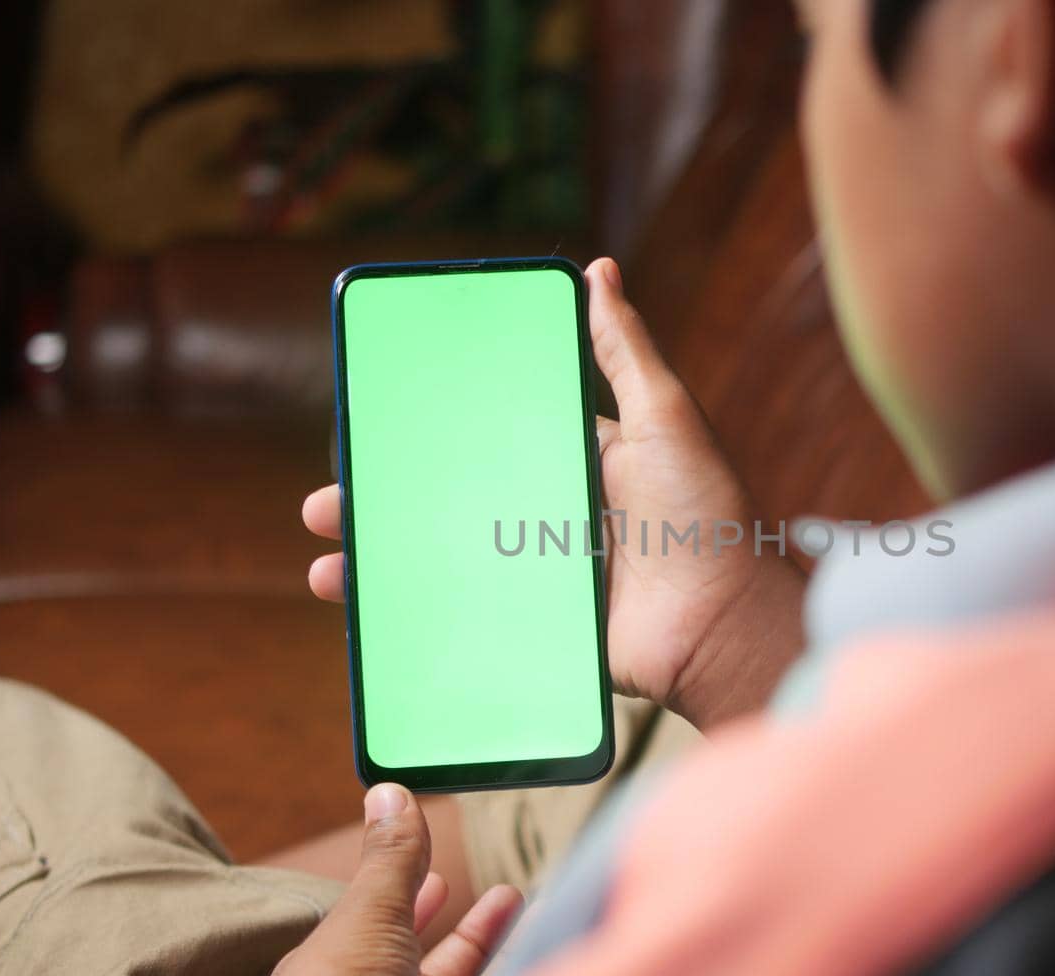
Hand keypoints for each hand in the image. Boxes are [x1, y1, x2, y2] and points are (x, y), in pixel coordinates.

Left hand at [241, 784, 522, 975]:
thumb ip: (388, 863)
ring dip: (507, 958)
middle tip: (511, 895)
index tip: (444, 878)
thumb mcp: (364, 923)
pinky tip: (552, 956)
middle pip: (433, 974)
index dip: (412, 903)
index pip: (379, 936)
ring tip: (546, 912)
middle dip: (474, 933)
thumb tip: (391, 792)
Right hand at [304, 257, 804, 729]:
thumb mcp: (668, 417)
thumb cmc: (705, 515)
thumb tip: (597, 269)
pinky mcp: (543, 626)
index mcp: (583, 458)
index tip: (380, 420)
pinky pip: (470, 615)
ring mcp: (546, 573)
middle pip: (456, 498)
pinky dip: (417, 614)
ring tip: (330, 561)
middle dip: (392, 498)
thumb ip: (626, 351)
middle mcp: (558, 511)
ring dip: (386, 557)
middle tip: (331, 496)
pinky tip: (368, 611)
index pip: (496, 434)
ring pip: (448, 558)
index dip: (438, 429)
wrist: (724, 626)